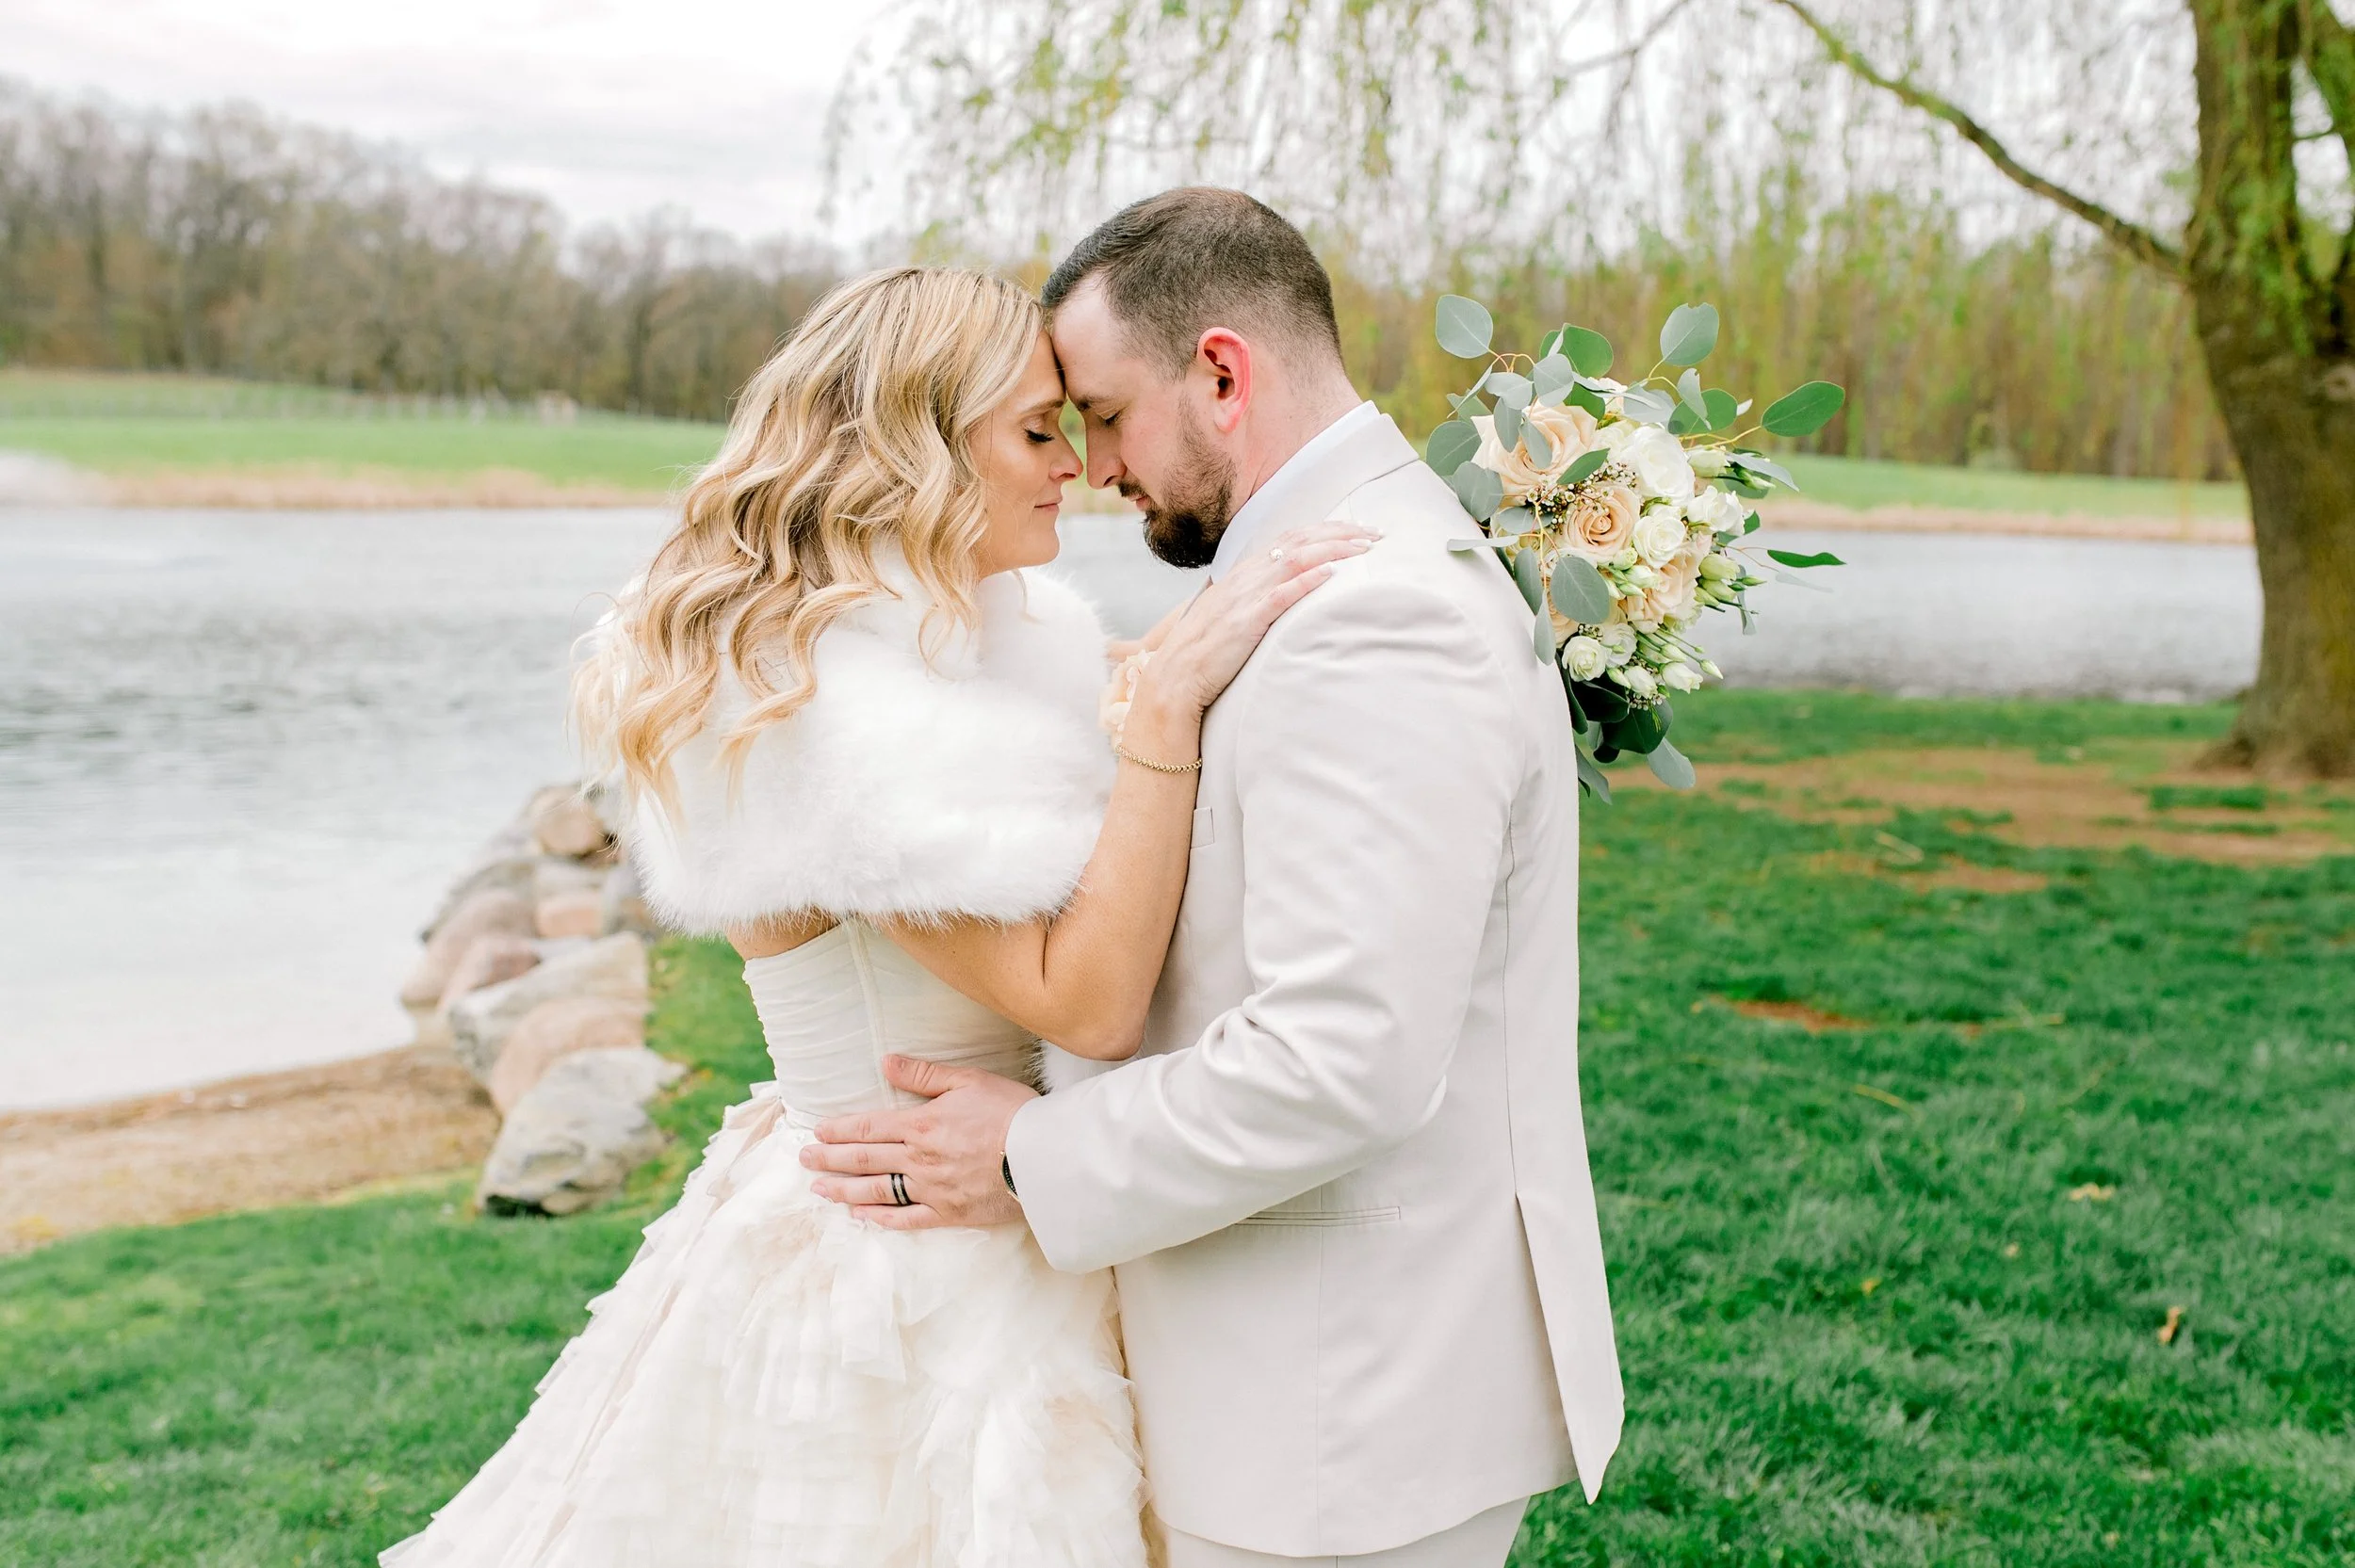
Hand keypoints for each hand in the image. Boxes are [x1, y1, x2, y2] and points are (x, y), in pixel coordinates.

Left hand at [800, 1055, 1036, 1228]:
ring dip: (843, 1190)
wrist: (1045, 1157)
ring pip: (876, 1191)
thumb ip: (924, 1073)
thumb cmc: (1012, 1112)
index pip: (869, 1127)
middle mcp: (919, 1159)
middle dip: (829, 1159)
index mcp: (922, 1124)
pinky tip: (861, 1217)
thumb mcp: (969, 1080)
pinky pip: (906, 1219)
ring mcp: (931, 1189)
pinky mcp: (948, 1213)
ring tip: (819, 1189)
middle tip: (804, 1159)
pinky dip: (880, 1219)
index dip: (840, 1130)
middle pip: (864, 1160)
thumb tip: (886, 1061)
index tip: (817, 1131)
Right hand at [1145, 520, 1375, 714]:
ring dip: (1333, 550)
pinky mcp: (1246, 622)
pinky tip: (1331, 575)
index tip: (1355, 530)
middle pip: (1299, 541)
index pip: (1290, 538)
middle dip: (1339, 533)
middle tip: (1375, 533)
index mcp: (1242, 574)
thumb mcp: (1229, 615)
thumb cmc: (1203, 651)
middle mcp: (1245, 578)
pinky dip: (1306, 581)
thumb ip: (1254, 600)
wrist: (1174, 678)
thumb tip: (1283, 595)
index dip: (1325, 529)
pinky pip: (1280, 596)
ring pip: (1294, 560)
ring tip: (1364, 549)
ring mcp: (1245, 598)